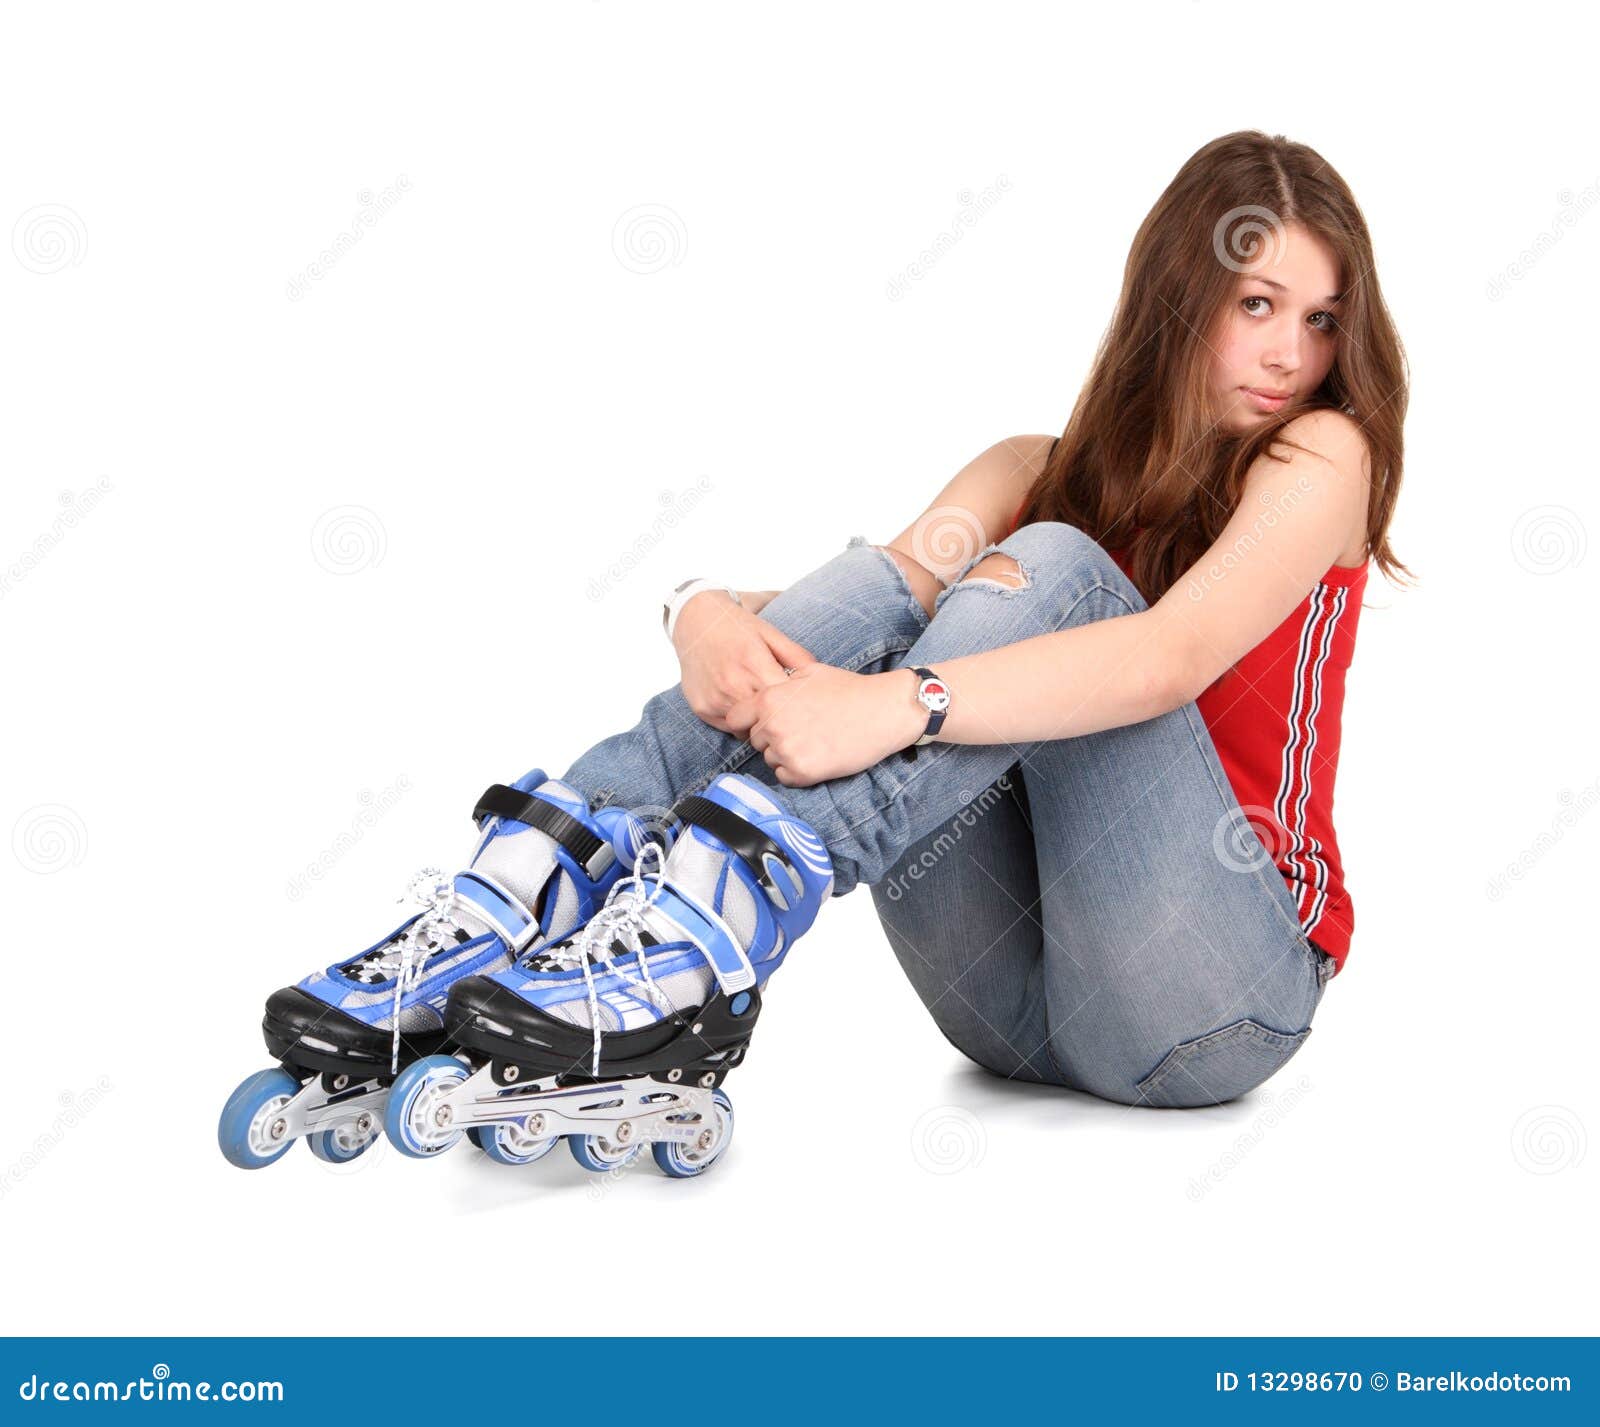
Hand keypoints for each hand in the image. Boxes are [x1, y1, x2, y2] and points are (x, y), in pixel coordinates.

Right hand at [673, 592, 817, 737]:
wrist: (695, 622)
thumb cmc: (738, 627)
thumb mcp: (771, 634)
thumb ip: (797, 656)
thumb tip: (819, 680)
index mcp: (755, 664)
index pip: (786, 701)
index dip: (798, 706)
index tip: (804, 705)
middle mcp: (733, 684)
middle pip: (769, 719)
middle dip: (781, 718)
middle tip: (789, 714)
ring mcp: (716, 699)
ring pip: (749, 729)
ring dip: (760, 723)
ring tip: (767, 711)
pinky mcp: (702, 709)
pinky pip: (729, 728)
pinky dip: (740, 723)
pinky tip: (744, 707)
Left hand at [727, 666, 926, 786]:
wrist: (883, 711)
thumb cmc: (849, 689)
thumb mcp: (808, 673)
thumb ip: (779, 685)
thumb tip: (764, 692)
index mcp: (769, 699)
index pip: (736, 719)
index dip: (749, 722)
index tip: (764, 723)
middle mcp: (772, 725)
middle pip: (756, 741)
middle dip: (772, 738)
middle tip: (802, 731)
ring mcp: (786, 750)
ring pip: (770, 760)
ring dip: (786, 755)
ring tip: (814, 742)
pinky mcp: (803, 772)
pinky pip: (786, 778)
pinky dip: (798, 772)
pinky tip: (818, 756)